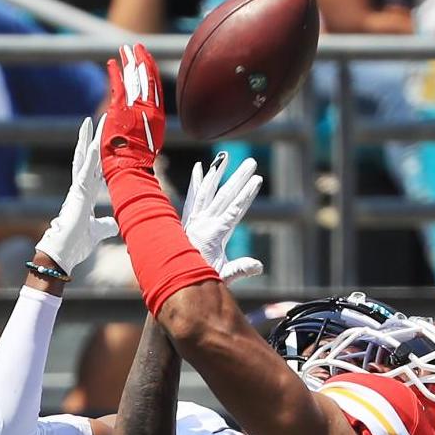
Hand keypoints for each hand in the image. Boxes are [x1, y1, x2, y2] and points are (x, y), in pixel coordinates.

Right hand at [35, 117, 119, 275]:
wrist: (63, 254)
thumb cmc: (76, 244)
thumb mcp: (97, 232)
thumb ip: (106, 225)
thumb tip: (115, 223)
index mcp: (85, 195)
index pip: (95, 170)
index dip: (100, 155)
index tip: (105, 140)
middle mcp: (80, 188)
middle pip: (86, 157)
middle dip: (91, 138)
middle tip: (96, 120)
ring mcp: (77, 190)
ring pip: (83, 159)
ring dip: (87, 140)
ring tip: (90, 121)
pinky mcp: (77, 195)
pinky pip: (85, 173)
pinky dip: (90, 159)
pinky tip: (94, 145)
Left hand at [100, 43, 165, 179]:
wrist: (132, 170)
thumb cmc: (138, 163)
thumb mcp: (148, 141)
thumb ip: (146, 126)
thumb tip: (143, 120)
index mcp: (157, 117)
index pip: (155, 88)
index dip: (151, 72)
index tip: (147, 59)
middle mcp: (149, 109)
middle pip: (146, 79)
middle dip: (141, 61)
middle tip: (136, 47)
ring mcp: (135, 108)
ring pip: (133, 79)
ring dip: (128, 62)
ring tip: (124, 49)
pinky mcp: (120, 110)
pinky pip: (118, 86)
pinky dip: (114, 73)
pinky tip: (111, 63)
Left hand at [180, 151, 263, 282]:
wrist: (175, 279)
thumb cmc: (201, 277)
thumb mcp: (223, 275)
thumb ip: (239, 269)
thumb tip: (259, 266)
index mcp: (214, 234)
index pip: (234, 210)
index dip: (247, 195)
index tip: (257, 179)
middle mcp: (204, 223)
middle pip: (225, 196)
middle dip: (239, 178)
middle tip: (252, 162)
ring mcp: (195, 219)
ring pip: (207, 191)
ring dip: (217, 173)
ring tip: (225, 156)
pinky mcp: (188, 219)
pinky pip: (192, 197)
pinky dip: (195, 182)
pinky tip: (199, 167)